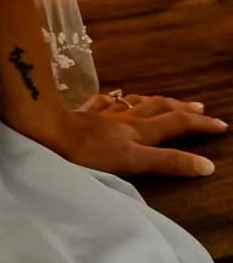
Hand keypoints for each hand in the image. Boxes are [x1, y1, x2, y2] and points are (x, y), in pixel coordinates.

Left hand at [44, 91, 226, 179]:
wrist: (47, 130)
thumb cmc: (88, 152)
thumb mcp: (133, 161)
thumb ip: (168, 162)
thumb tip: (205, 165)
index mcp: (139, 131)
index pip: (176, 124)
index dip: (199, 125)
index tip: (221, 125)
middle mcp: (125, 118)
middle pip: (159, 108)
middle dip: (182, 109)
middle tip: (200, 108)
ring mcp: (103, 114)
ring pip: (135, 102)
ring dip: (154, 101)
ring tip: (164, 100)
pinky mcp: (83, 113)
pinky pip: (104, 102)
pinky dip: (115, 99)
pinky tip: (113, 97)